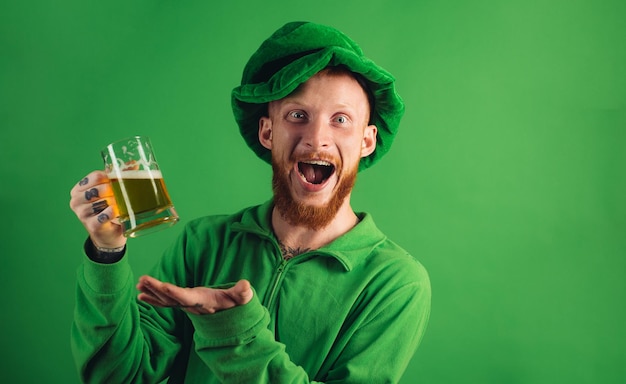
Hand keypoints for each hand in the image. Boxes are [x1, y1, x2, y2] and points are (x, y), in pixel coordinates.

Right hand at [69, 170, 125, 248]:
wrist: (109, 234)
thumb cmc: (109, 209)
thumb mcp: (112, 191)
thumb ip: (120, 176)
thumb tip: (134, 163)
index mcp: (79, 189)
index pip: (95, 176)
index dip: (111, 176)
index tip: (121, 179)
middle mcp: (76, 200)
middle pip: (99, 188)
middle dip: (114, 190)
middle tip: (124, 193)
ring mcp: (82, 213)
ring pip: (102, 202)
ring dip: (115, 202)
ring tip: (122, 204)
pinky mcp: (91, 225)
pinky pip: (104, 215)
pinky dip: (113, 213)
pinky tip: (117, 213)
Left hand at [136, 276, 253, 314]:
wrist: (229, 318)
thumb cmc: (234, 305)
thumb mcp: (241, 299)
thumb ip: (242, 293)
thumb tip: (246, 285)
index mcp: (203, 302)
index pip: (187, 298)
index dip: (175, 293)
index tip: (163, 286)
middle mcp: (191, 306)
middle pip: (171, 298)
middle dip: (156, 289)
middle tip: (142, 280)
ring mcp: (185, 306)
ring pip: (165, 300)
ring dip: (151, 292)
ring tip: (139, 284)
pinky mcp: (183, 304)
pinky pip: (165, 302)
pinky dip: (152, 299)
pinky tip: (141, 295)